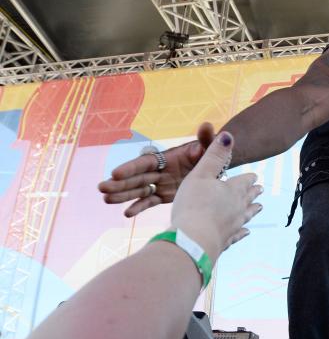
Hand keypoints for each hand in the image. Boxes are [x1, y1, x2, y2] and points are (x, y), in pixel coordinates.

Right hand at [98, 123, 215, 217]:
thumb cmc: (210, 155)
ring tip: (106, 200)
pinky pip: (150, 202)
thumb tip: (206, 125)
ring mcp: (162, 184)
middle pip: (137, 178)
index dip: (131, 168)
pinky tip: (126, 213)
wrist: (216, 170)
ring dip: (123, 195)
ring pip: (139, 191)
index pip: (146, 163)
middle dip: (120, 183)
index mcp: (167, 158)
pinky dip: (140, 207)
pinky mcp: (165, 196)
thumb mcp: (208, 147)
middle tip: (101, 188)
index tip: (115, 173)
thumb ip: (205, 139)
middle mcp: (160, 171)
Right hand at [170, 132, 261, 262]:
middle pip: (248, 198)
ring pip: (247, 216)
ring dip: (253, 210)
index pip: (244, 181)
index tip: (255, 176)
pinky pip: (238, 235)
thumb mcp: (201, 175)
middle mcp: (237, 208)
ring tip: (259, 207)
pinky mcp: (225, 241)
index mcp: (232, 190)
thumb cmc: (193, 205)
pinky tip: (246, 232)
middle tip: (261, 189)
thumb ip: (214, 156)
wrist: (192, 240)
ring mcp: (233, 226)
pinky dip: (243, 232)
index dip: (249, 178)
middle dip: (254, 192)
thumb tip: (229, 136)